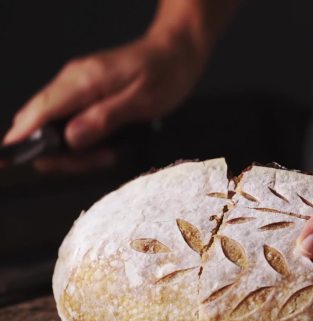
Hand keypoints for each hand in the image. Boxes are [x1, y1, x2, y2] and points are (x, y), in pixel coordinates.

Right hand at [3, 32, 205, 148]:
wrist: (178, 50)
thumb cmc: (166, 72)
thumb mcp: (143, 101)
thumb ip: (106, 118)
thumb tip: (72, 138)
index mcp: (84, 80)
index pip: (40, 112)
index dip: (22, 138)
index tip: (9, 159)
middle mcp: (74, 79)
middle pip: (42, 121)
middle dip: (62, 152)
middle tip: (99, 160)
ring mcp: (78, 82)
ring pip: (56, 122)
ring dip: (78, 147)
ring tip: (112, 152)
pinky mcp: (87, 88)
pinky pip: (70, 117)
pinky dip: (83, 135)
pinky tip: (107, 143)